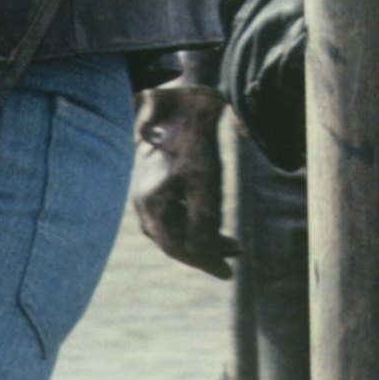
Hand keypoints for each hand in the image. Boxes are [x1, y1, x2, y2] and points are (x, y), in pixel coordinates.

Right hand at [130, 83, 235, 277]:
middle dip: (206, 251)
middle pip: (174, 240)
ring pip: (174, 226)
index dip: (203, 262)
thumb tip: (204, 256)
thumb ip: (203, 223)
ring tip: (232, 241)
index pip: (176, 248)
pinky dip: (194, 221)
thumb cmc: (192, 145)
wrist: (177, 106)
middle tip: (235, 256)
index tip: (228, 273)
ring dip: (202, 236)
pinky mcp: (154, 182)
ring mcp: (146, 192)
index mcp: (151, 206)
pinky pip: (173, 212)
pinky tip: (210, 218)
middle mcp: (143, 202)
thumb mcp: (204, 185)